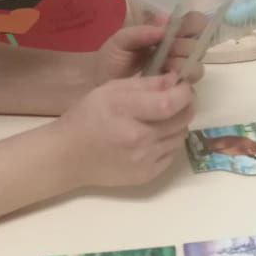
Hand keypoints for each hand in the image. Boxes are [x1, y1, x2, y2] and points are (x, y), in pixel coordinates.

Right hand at [56, 74, 194, 187]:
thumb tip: (175, 80)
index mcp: (126, 112)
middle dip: (185, 105)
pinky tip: (153, 136)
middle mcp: (139, 138)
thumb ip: (145, 84)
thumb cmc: (88, 117)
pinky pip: (172, 154)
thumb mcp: (110, 90)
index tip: (182, 86)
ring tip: (161, 118)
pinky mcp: (147, 175)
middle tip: (176, 99)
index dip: (184, 93)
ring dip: (177, 124)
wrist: (69, 157)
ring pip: (180, 136)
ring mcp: (144, 160)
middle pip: (182, 119)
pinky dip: (168, 142)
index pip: (171, 103)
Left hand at [93, 12, 209, 84]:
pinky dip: (180, 82)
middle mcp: (179, 50)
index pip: (194, 22)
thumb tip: (164, 26)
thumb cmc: (111, 60)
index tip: (179, 31)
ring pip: (197, 66)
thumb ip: (140, 31)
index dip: (194, 24)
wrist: (102, 87)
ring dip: (183, 64)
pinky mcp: (177, 91)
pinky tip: (165, 79)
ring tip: (164, 66)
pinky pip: (190, 86)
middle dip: (185, 47)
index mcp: (168, 33)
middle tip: (167, 50)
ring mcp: (179, 71)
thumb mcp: (120, 41)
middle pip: (200, 44)